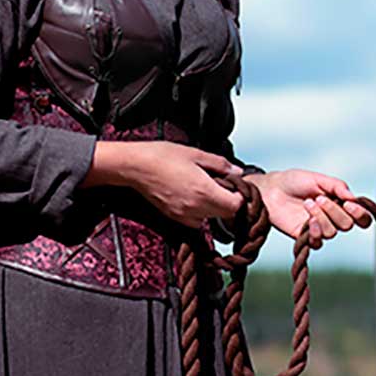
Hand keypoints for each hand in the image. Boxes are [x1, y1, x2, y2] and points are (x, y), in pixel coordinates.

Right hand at [89, 141, 243, 227]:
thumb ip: (220, 165)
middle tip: (223, 185)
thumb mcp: (197, 154)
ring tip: (207, 188)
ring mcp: (183, 216)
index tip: (236, 185)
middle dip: (228, 202)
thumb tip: (238, 172)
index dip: (240, 196)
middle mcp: (196, 209)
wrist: (135, 166)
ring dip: (214, 207)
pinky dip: (200, 211)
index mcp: (205, 192)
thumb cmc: (164, 156)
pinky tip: (193, 195)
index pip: (235, 206)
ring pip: (210, 218)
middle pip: (225, 214)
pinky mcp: (173, 218)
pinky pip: (195, 220)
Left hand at [246, 168, 373, 241]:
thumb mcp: (318, 178)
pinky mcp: (305, 236)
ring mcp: (320, 228)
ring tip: (307, 204)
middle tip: (318, 199)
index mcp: (340, 204)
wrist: (271, 190)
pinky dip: (315, 232)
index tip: (347, 203)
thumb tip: (354, 198)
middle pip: (347, 225)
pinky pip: (318, 242)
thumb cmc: (295, 181)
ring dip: (321, 217)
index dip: (359, 214)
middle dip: (334, 212)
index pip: (361, 218)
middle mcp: (333, 218)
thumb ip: (337, 187)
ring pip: (332, 233)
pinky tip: (307, 222)